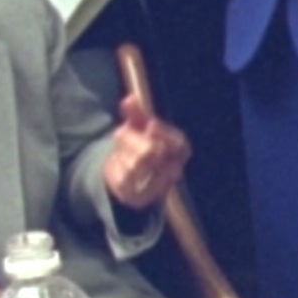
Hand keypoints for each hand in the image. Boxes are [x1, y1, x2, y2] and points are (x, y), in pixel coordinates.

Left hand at [101, 93, 189, 210]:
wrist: (127, 177)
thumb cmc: (138, 146)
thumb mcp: (138, 127)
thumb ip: (136, 113)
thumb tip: (129, 99)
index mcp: (180, 152)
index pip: (179, 143)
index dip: (165, 133)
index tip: (150, 124)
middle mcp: (174, 171)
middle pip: (152, 150)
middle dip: (132, 138)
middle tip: (121, 133)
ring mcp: (158, 186)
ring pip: (136, 163)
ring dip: (122, 152)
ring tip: (120, 150)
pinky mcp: (140, 198)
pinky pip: (125, 177)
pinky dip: (117, 166)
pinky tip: (118, 163)